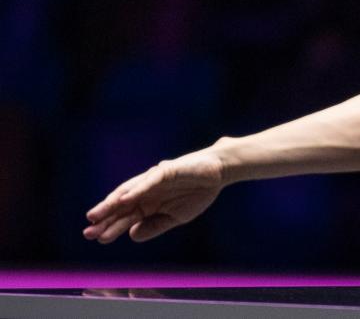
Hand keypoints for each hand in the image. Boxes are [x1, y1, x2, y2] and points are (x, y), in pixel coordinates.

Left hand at [83, 149, 224, 243]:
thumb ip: (155, 225)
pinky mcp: (165, 171)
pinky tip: (123, 200)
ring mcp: (154, 181)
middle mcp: (147, 191)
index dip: (112, 227)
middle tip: (88, 233)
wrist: (218, 173)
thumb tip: (131, 236)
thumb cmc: (197, 193)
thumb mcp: (176, 217)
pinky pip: (148, 182)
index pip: (126, 217)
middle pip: (122, 206)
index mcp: (150, 204)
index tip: (97, 239)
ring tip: (96, 216)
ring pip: (128, 192)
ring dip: (112, 204)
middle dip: (105, 218)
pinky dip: (135, 190)